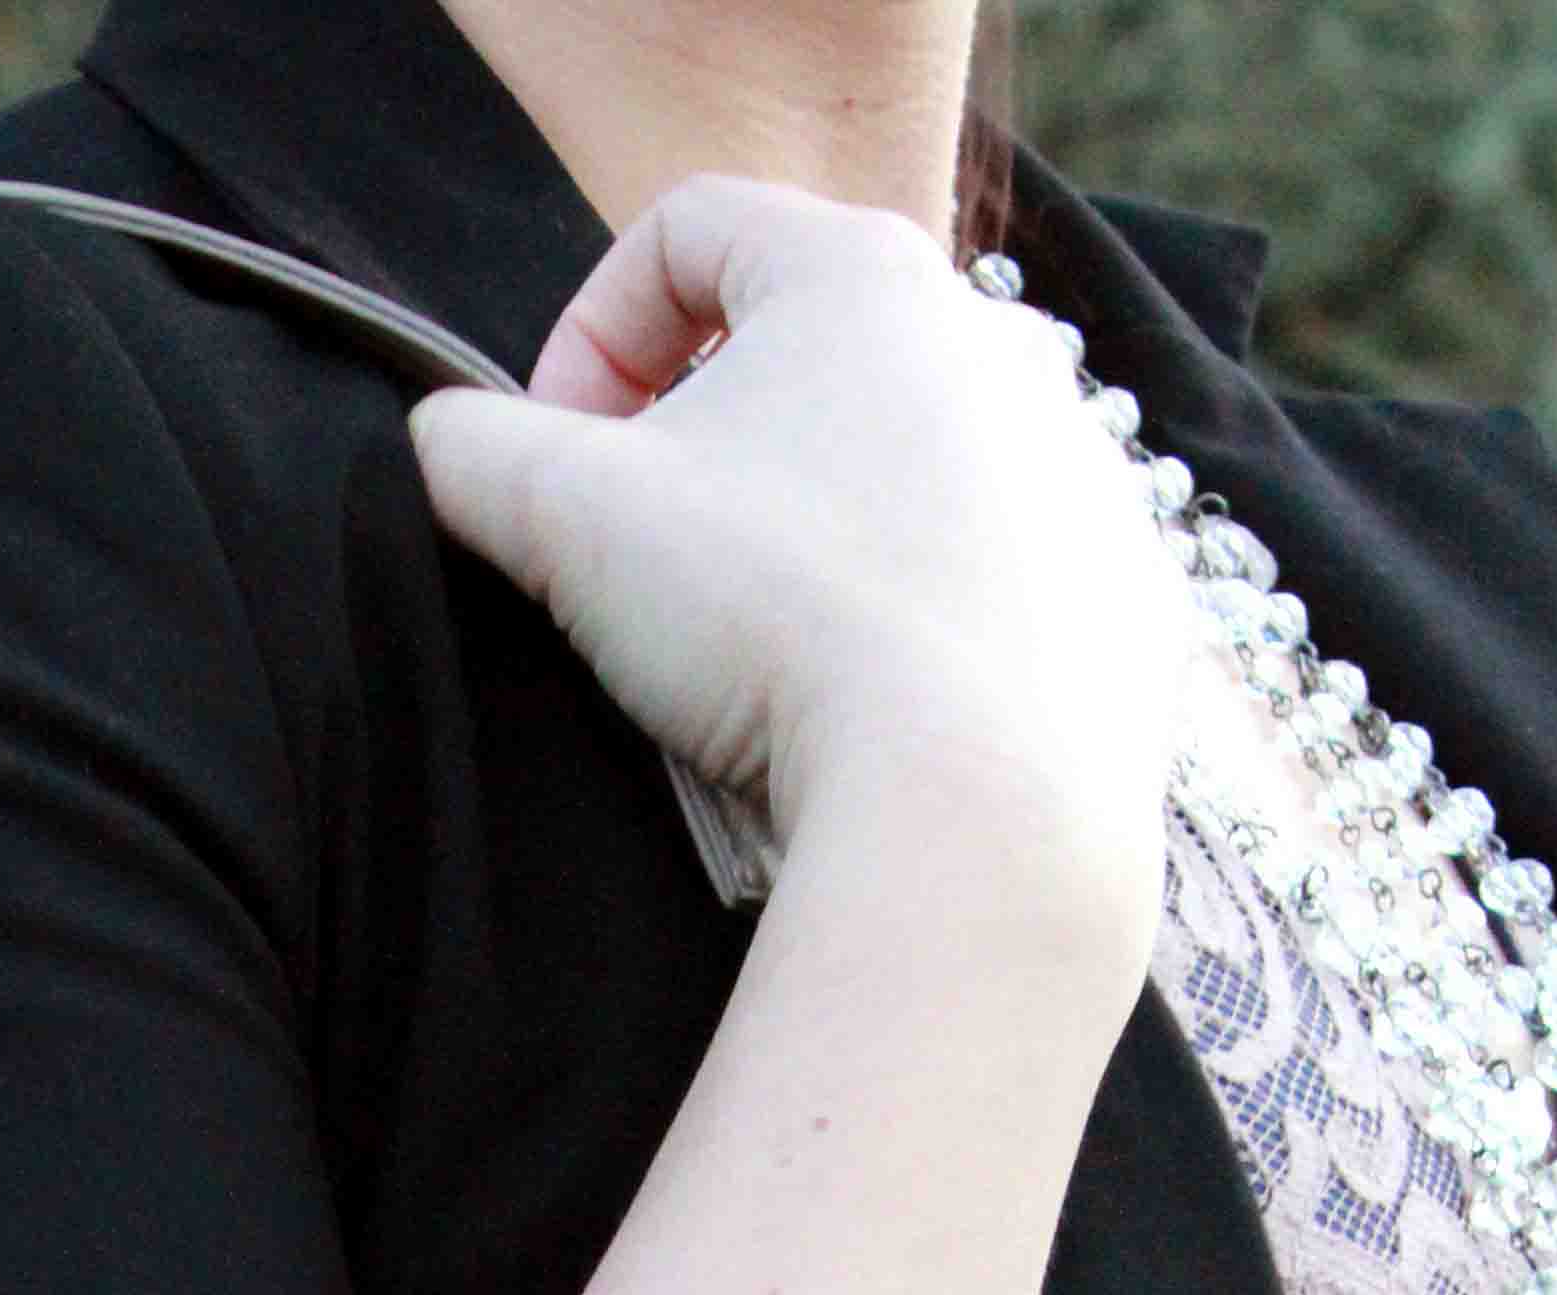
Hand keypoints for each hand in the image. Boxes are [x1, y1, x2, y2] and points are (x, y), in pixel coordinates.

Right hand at [402, 175, 1193, 955]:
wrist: (977, 799)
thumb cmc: (775, 622)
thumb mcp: (562, 520)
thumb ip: (469, 453)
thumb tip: (439, 447)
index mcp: (859, 275)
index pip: (688, 232)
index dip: (587, 335)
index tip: (558, 458)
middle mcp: (991, 338)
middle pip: (801, 352)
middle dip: (702, 448)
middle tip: (648, 568)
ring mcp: (1073, 462)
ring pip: (899, 466)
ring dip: (810, 536)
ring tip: (762, 655)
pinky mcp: (1117, 584)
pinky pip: (990, 577)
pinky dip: (913, 623)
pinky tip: (869, 709)